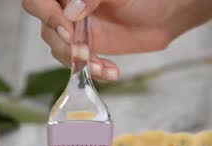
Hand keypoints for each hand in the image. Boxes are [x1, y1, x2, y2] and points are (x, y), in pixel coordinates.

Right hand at [22, 0, 211, 79]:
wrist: (167, 15)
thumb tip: (71, 12)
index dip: (46, 13)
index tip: (67, 27)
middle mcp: (66, 6)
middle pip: (44, 24)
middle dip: (60, 41)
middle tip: (82, 50)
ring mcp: (75, 28)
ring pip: (58, 47)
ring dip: (78, 60)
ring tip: (103, 66)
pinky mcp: (87, 48)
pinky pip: (77, 63)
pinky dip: (92, 70)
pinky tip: (111, 71)